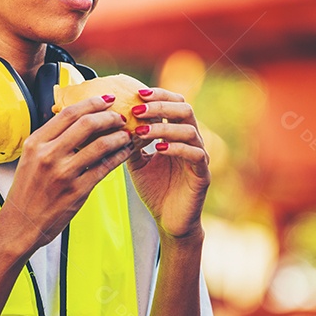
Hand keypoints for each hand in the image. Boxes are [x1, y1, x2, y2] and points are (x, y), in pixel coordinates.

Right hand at [0, 94, 134, 253]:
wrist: (22, 223)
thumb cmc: (29, 189)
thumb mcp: (31, 157)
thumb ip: (51, 138)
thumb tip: (78, 118)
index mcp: (36, 142)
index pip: (68, 113)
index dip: (92, 102)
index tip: (107, 100)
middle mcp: (49, 155)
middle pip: (87, 123)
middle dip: (109, 117)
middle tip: (120, 117)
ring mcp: (64, 173)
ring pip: (101, 144)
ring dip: (119, 136)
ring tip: (126, 134)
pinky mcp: (78, 190)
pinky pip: (105, 167)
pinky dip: (119, 156)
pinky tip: (124, 152)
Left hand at [126, 88, 210, 239]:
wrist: (169, 221)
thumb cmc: (155, 190)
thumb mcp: (137, 162)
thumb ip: (131, 142)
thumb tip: (113, 122)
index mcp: (177, 134)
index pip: (174, 103)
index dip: (158, 95)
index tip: (137, 94)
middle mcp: (192, 140)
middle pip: (185, 109)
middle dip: (161, 105)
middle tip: (138, 109)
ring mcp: (199, 156)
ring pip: (189, 130)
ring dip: (164, 127)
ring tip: (142, 130)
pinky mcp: (202, 174)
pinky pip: (195, 154)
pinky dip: (176, 147)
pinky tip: (158, 148)